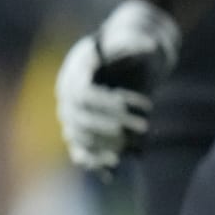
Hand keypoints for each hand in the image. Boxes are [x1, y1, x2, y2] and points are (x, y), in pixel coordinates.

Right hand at [55, 0, 180, 174]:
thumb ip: (134, 44)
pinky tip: (110, 171)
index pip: (84, 94)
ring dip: (97, 148)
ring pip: (74, 135)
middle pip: (78, 117)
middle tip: (145, 127)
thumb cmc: (117, 52)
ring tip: (119, 159)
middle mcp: (65, 95)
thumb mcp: (124, 43)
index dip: (108, 104)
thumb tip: (149, 46)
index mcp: (73, 73)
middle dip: (109, 125)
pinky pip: (77, 149)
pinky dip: (91, 161)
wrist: (106, 64)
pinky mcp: (77, 129)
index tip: (137, 105)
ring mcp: (69, 114)